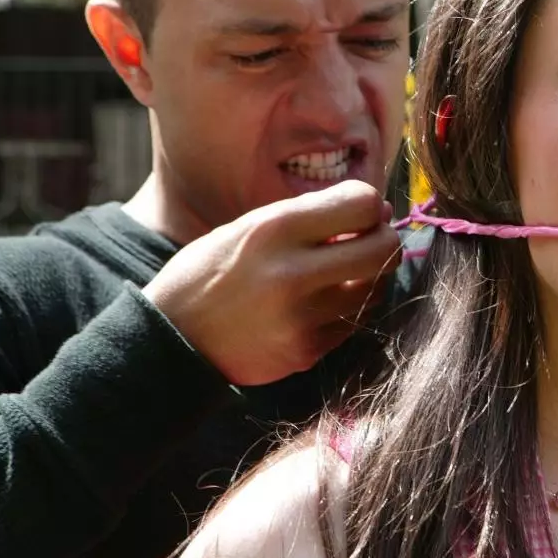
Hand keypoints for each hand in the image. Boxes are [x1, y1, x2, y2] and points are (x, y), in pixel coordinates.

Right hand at [143, 180, 401, 385]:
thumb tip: (380, 209)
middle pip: (383, 249)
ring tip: (348, 269)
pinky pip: (355, 322)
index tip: (362, 211)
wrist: (172, 337)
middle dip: (385, 239)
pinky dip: (351, 308)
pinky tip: (328, 300)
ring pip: (376, 289)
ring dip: (372, 276)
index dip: (370, 204)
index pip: (363, 204)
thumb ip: (313, 214)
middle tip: (371, 239)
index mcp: (275, 229)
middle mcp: (291, 273)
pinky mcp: (306, 353)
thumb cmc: (216, 271)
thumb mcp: (252, 226)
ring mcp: (301, 318)